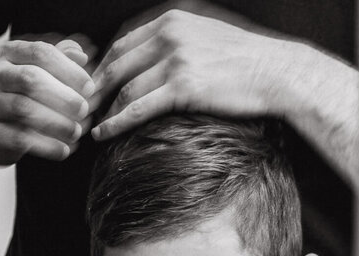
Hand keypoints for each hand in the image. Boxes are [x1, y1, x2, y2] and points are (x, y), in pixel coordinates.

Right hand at [0, 37, 94, 164]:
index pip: (40, 53)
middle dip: (63, 96)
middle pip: (30, 79)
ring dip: (57, 122)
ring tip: (76, 132)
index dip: (69, 70)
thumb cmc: (20, 97)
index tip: (89, 88)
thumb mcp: (38, 73)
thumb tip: (82, 55)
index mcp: (9, 53)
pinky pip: (18, 138)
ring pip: (24, 109)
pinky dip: (46, 146)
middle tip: (84, 110)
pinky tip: (63, 150)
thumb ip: (61, 60)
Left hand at [89, 9, 308, 140]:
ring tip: (90, 126)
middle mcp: (170, 34)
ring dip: (102, 109)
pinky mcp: (184, 85)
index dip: (103, 66)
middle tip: (80, 109)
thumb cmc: (247, 60)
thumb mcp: (208, 34)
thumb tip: (155, 55)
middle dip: (94, 89)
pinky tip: (104, 134)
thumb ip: (179, 39)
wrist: (278, 73)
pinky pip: (138, 107)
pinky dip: (116, 122)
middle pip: (117, 63)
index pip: (123, 42)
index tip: (92, 86)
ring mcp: (176, 58)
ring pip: (124, 87)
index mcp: (173, 19)